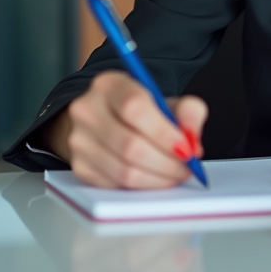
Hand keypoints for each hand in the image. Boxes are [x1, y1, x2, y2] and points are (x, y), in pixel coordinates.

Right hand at [47, 70, 206, 188]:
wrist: (106, 121)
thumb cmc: (141, 113)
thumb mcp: (166, 102)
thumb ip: (188, 111)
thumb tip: (191, 139)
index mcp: (109, 85)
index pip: (134, 107)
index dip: (164, 133)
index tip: (187, 149)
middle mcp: (87, 109)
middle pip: (130, 145)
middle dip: (167, 163)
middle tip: (187, 168)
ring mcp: (79, 140)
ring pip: (125, 171)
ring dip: (159, 179)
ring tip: (175, 174)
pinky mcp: (80, 167)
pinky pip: (117, 186)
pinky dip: (143, 187)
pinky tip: (156, 178)